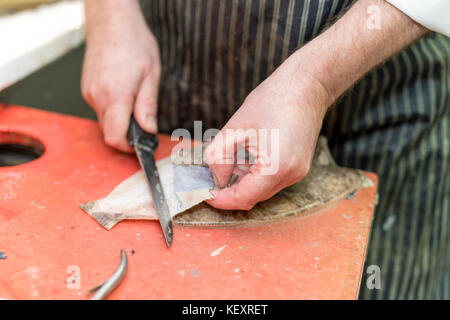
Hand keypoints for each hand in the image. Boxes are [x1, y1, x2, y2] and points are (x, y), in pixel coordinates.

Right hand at [81, 1, 160, 151]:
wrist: (111, 20)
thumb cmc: (133, 42)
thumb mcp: (151, 75)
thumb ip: (148, 106)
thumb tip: (149, 130)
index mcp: (115, 96)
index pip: (115, 137)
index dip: (128, 147)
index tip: (141, 145)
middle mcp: (97, 97)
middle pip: (109, 131)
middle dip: (127, 134)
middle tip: (145, 123)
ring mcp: (89, 92)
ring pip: (105, 120)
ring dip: (120, 119)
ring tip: (135, 99)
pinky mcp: (86, 88)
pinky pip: (100, 107)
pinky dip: (113, 108)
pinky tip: (124, 91)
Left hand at [204, 56, 330, 209]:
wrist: (307, 85)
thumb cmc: (273, 100)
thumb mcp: (235, 127)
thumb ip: (219, 157)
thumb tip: (215, 178)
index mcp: (275, 167)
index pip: (242, 198)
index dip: (220, 200)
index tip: (204, 194)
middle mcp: (290, 175)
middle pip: (253, 198)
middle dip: (229, 192)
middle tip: (210, 180)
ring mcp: (297, 172)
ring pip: (262, 190)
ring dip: (242, 183)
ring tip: (228, 161)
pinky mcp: (299, 167)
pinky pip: (271, 180)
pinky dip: (255, 175)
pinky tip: (246, 156)